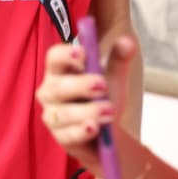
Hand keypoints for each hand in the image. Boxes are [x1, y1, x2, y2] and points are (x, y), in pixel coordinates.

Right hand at [36, 36, 137, 171]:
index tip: (83, 54)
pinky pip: (67, 135)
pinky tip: (95, 129)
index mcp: (60, 72)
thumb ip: (118, 59)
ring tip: (109, 112)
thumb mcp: (113, 78)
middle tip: (102, 85)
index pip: (53, 58)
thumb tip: (127, 41)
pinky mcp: (60, 137)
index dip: (65, 55)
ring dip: (86, 111)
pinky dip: (82, 132)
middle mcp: (50, 92)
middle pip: (56, 87)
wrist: (108, 134)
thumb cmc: (103, 100)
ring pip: (62, 113)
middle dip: (79, 86)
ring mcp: (53, 116)